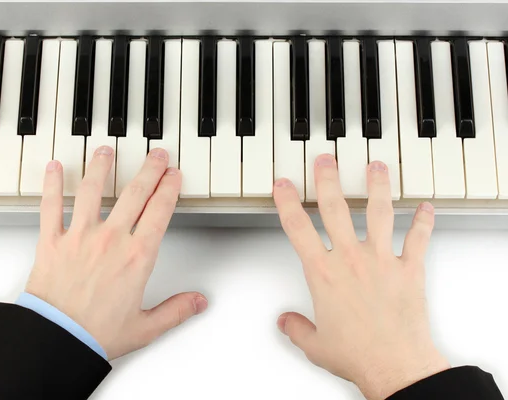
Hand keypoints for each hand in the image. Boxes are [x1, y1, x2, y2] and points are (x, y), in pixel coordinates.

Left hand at [24, 146, 207, 359]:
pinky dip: (52, 184)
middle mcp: (111, 239)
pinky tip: (55, 167)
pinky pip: (51, 206)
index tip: (174, 176)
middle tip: (156, 155)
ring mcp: (81, 236)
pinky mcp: (53, 241)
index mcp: (137, 257)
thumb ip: (176, 310)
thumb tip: (199, 301)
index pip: (160, 211)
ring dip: (102, 166)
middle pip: (135, 193)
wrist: (57, 341)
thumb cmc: (97, 334)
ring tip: (107, 149)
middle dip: (149, 170)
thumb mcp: (145, 326)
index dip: (169, 189)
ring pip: (94, 190)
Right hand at [273, 154, 449, 399]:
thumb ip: (296, 327)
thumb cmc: (357, 354)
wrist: (394, 365)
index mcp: (323, 273)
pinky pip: (418, 239)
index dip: (287, 202)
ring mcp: (382, 260)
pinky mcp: (409, 269)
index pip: (297, 228)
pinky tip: (426, 208)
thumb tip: (286, 322)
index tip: (282, 185)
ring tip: (376, 167)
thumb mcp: (315, 344)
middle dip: (328, 179)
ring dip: (377, 186)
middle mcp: (350, 259)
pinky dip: (424, 222)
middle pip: (335, 208)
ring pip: (379, 212)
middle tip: (325, 160)